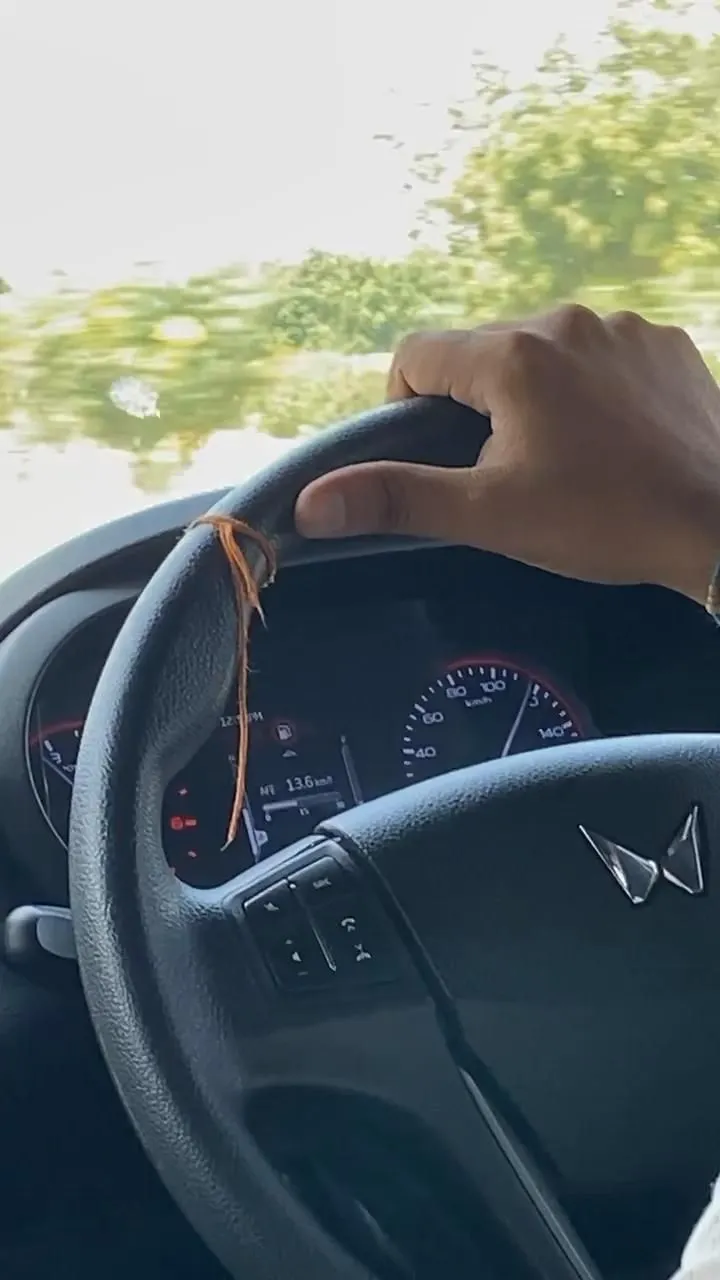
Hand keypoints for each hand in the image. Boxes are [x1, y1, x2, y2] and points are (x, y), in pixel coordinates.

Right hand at [294, 306, 719, 603]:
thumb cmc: (603, 520)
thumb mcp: (489, 516)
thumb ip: (397, 498)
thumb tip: (309, 503)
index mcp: (511, 354)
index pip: (417, 353)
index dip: (408, 406)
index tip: (442, 458)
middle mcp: (564, 318)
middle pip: (481, 352)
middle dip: (477, 406)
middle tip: (508, 473)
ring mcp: (622, 325)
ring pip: (542, 352)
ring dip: (535, 396)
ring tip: (566, 460)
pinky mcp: (665, 341)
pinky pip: (599, 353)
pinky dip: (590, 388)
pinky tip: (613, 439)